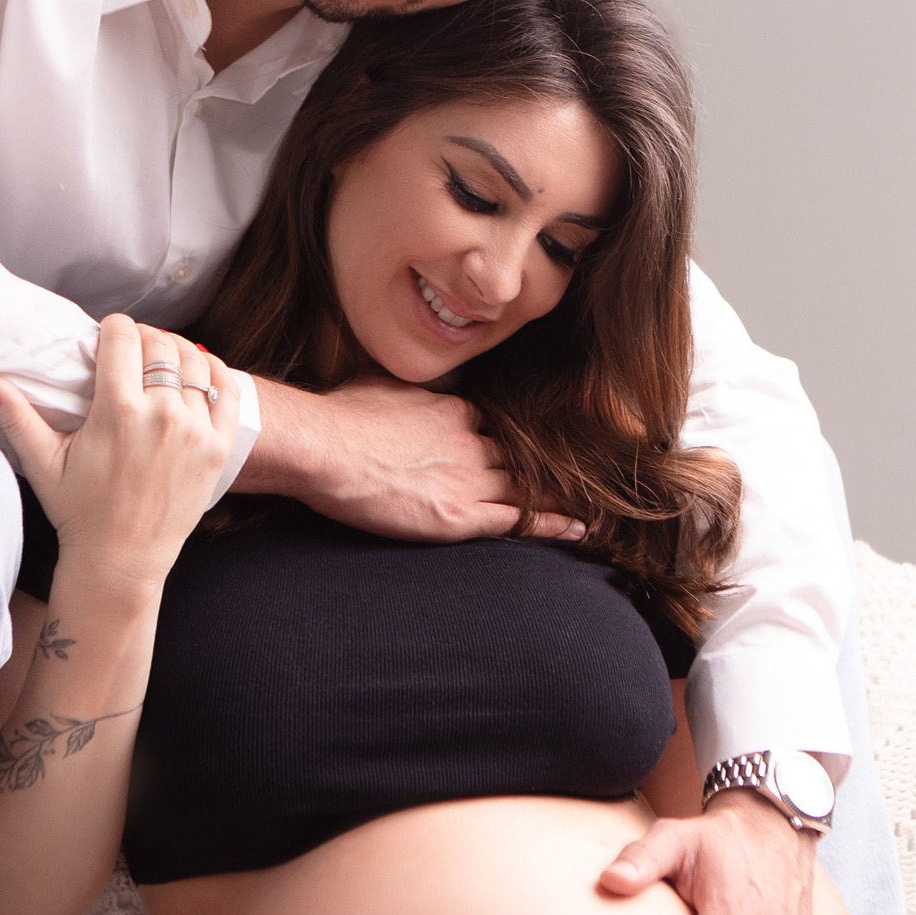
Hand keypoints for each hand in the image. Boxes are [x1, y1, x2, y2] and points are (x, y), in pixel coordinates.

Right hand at [0, 316, 238, 595]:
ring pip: (194, 361)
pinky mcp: (218, 448)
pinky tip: (198, 371)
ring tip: (161, 360)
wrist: (121, 560)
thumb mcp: (43, 463)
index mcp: (117, 412)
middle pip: (159, 343)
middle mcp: (161, 415)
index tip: (108, 338)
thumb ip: (16, 416)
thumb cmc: (79, 512)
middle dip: (143, 338)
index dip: (113, 328)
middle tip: (132, 350)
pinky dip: (214, 372)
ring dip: (177, 351)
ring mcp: (195, 431)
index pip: (123, 336)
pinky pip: (227, 390)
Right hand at [238, 372, 584, 544]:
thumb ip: (405, 393)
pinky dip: (550, 523)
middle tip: (582, 476)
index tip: (525, 449)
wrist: (325, 447)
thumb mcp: (379, 386)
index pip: (494, 426)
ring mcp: (469, 479)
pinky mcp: (458, 516)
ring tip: (590, 503)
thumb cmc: (339, 416)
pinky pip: (516, 520)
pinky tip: (576, 528)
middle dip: (547, 467)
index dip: (511, 440)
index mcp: (454, 409)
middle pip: (520, 456)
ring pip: (526, 486)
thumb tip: (403, 394)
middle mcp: (471, 441)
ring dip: (559, 495)